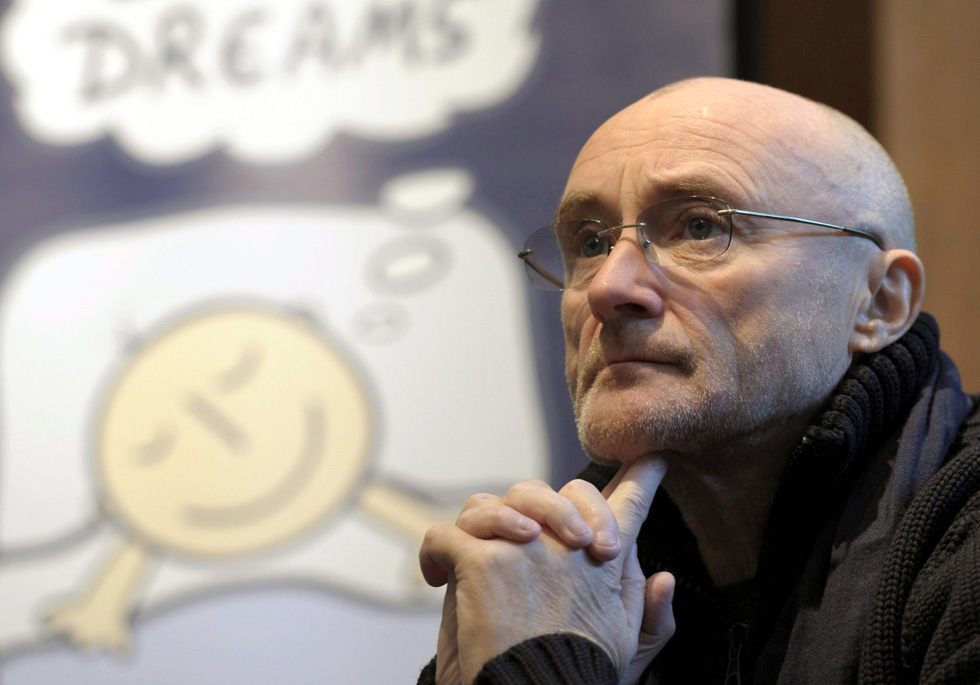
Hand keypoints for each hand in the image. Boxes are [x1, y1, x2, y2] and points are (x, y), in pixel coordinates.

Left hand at [419, 456, 674, 683]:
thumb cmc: (575, 673)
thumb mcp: (627, 647)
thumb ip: (650, 611)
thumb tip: (665, 576)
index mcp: (604, 562)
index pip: (628, 505)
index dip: (641, 477)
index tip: (650, 460)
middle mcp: (566, 545)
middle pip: (555, 490)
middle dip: (547, 503)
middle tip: (537, 534)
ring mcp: (523, 548)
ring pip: (494, 503)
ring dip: (485, 522)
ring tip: (484, 550)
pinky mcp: (482, 562)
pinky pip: (447, 533)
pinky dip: (435, 551)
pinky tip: (437, 575)